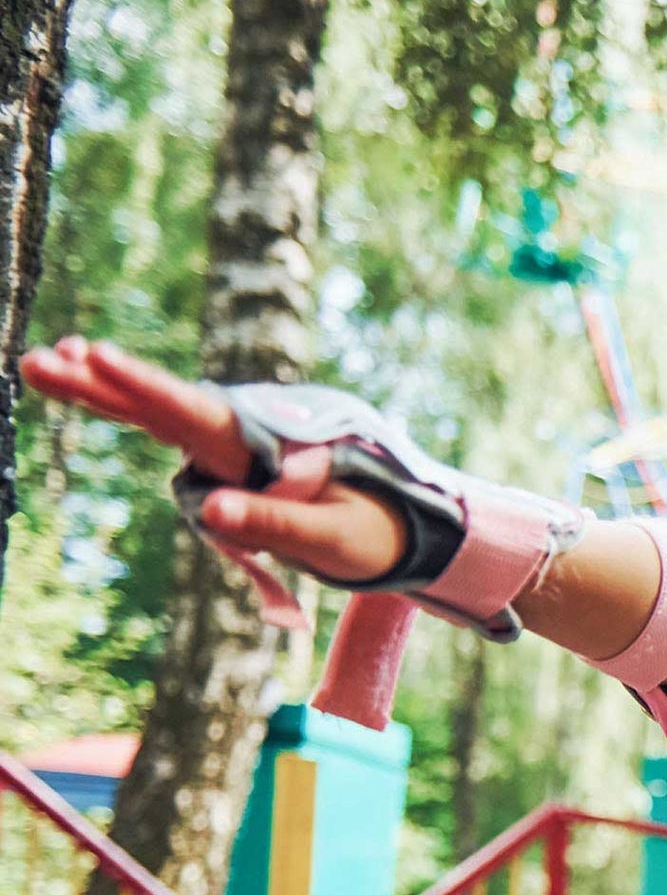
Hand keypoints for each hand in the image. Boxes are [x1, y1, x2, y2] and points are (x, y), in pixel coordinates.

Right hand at [20, 336, 404, 586]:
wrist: (398, 526)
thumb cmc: (369, 533)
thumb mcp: (332, 538)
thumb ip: (275, 525)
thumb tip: (213, 513)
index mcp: (264, 448)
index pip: (194, 413)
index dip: (143, 386)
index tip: (95, 356)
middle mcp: (240, 437)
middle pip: (162, 405)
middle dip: (102, 383)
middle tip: (39, 359)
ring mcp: (228, 445)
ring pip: (155, 412)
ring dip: (101, 389)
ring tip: (43, 364)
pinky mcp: (223, 457)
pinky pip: (167, 427)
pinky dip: (127, 404)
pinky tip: (83, 378)